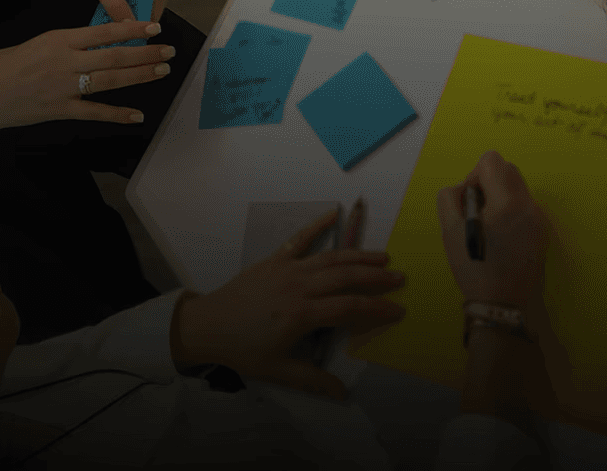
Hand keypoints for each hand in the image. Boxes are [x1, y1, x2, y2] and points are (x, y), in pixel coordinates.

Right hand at [0, 20, 172, 137]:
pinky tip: (138, 115)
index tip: (155, 26)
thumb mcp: (39, 42)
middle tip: (169, 50)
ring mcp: (63, 86)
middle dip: (146, 53)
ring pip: (110, 80)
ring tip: (161, 71)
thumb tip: (104, 43)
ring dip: (139, 76)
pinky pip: (95, 112)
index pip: (104, 31)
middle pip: (114, 55)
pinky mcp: (59, 110)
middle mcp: (65, 61)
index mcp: (60, 39)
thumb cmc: (7, 65)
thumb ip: (70, 43)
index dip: (133, 29)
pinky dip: (118, 114)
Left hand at [171, 208, 405, 399]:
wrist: (206, 325)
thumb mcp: (277, 370)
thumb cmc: (243, 349)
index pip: (349, 308)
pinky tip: (334, 212)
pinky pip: (299, 238)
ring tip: (382, 255)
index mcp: (302, 314)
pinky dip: (317, 224)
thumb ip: (312, 380)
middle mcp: (299, 286)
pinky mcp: (275, 259)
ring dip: (358, 255)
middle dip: (375, 276)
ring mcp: (287, 269)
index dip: (376, 308)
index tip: (397, 309)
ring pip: (330, 258)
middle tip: (399, 277)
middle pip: (346, 277)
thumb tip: (341, 394)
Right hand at [437, 151, 550, 310]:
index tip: (469, 202)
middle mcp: (530, 204)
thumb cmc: (476, 270)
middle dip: (488, 184)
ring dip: (499, 197)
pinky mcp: (543, 231)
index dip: (474, 175)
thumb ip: (450, 198)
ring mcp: (540, 218)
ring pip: (517, 187)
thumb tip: (464, 189)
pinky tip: (501, 239)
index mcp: (509, 202)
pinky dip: (510, 211)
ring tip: (488, 228)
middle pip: (507, 169)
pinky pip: (524, 206)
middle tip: (476, 214)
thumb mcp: (450, 232)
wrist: (506, 306)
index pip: (491, 160)